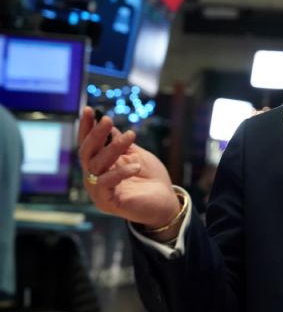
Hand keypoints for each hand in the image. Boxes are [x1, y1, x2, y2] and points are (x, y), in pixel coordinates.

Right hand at [77, 106, 181, 232]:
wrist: (165, 201)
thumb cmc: (151, 178)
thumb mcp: (137, 155)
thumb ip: (121, 144)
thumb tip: (109, 127)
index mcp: (101, 164)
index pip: (88, 144)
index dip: (86, 128)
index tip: (88, 109)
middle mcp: (95, 177)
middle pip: (87, 153)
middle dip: (96, 134)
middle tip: (107, 119)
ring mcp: (98, 191)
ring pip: (96, 165)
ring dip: (113, 148)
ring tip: (131, 136)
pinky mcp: (107, 202)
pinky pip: (106, 183)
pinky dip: (120, 171)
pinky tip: (136, 165)